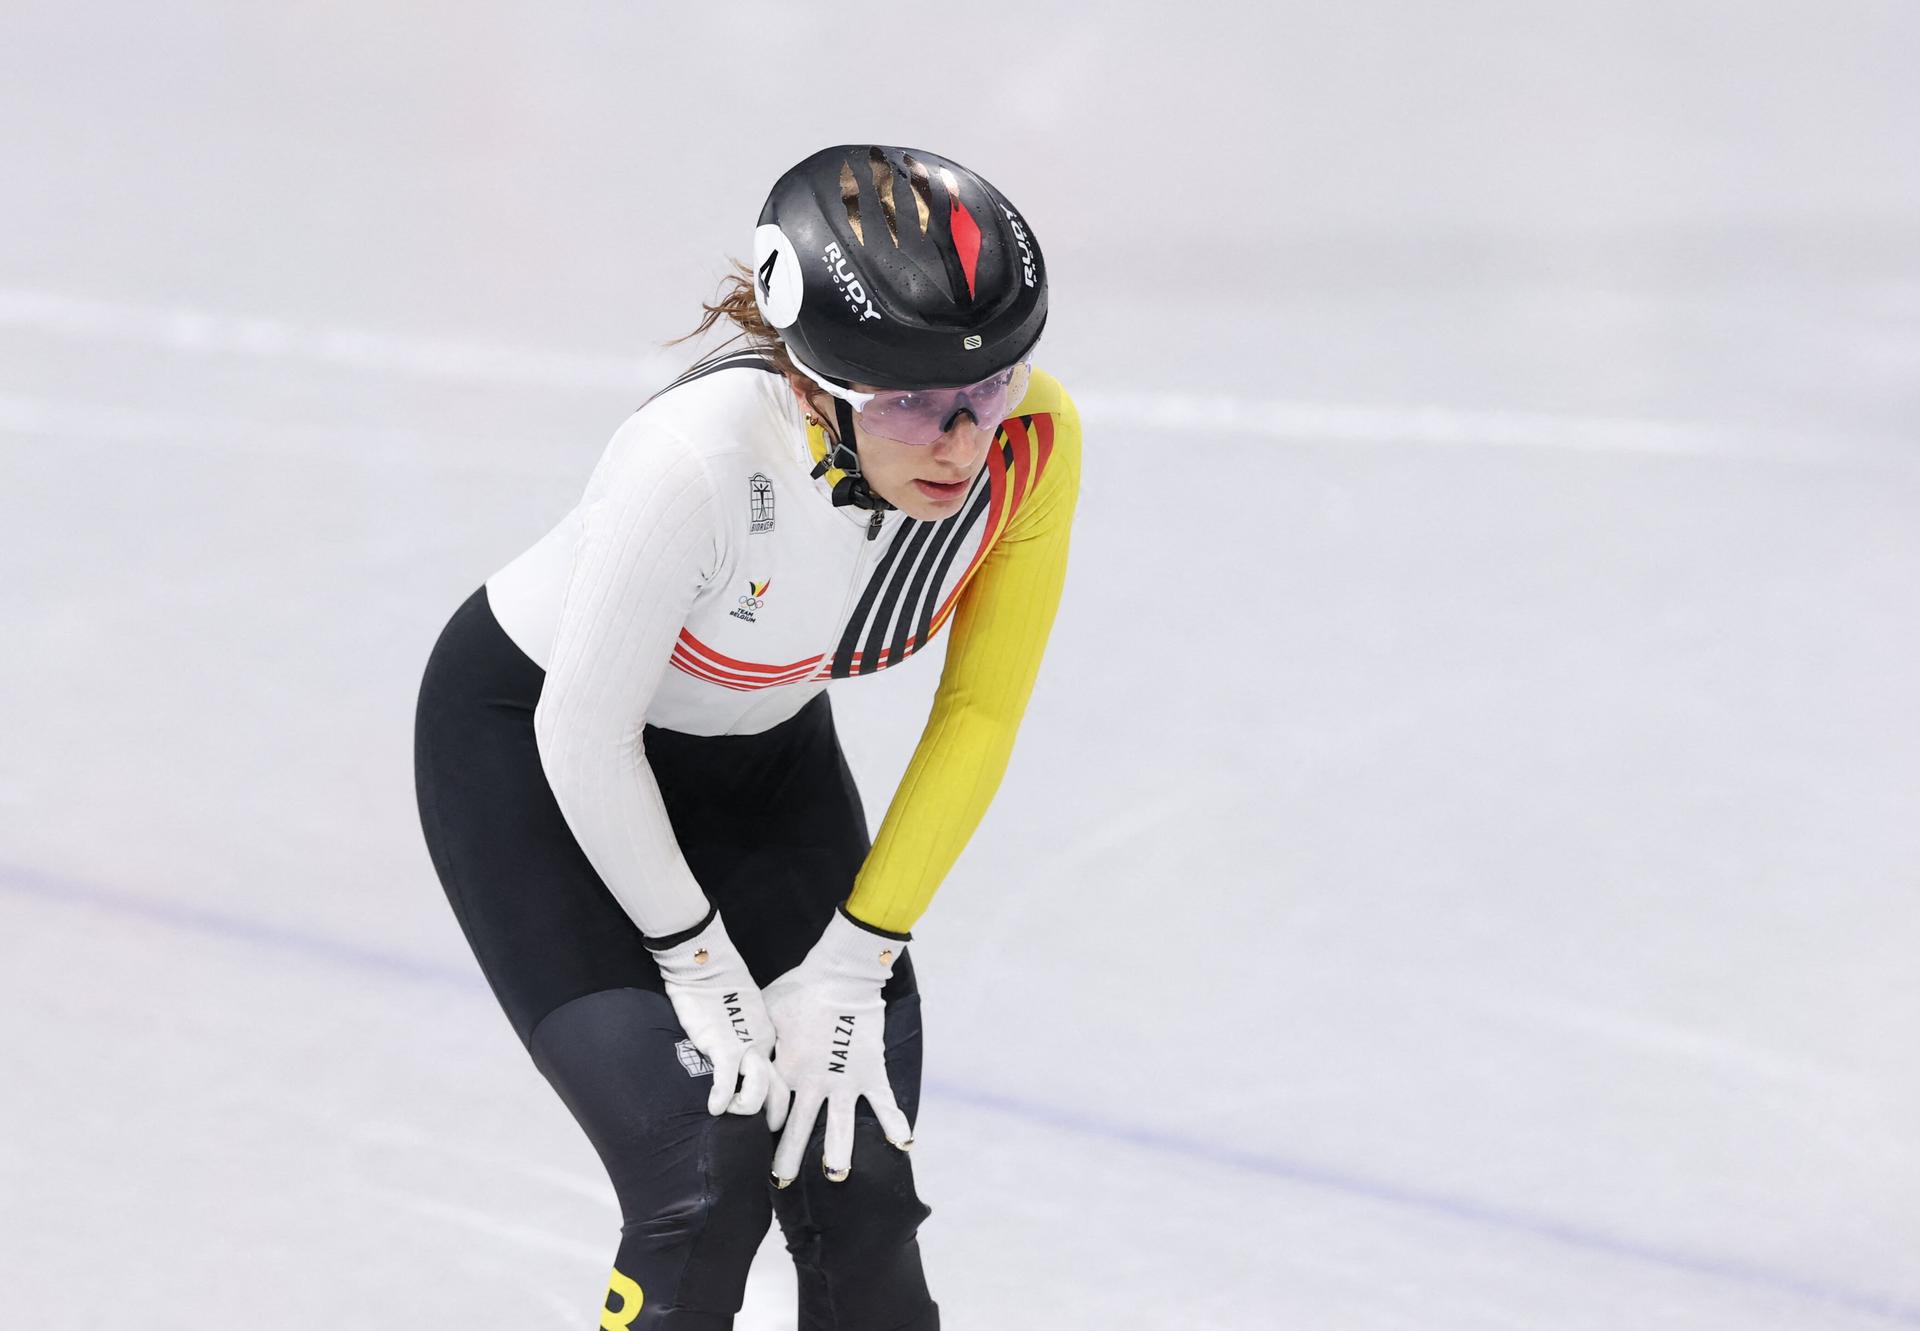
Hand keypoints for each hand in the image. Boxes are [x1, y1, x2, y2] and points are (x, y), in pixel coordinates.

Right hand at [649, 909, 788, 1119]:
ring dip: (746, 1110)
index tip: (771, 1118)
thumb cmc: (720, 988)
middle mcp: (765, 1045)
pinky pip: (726, 1082)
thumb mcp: (743, 1016)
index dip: (780, 1101)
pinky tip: (714, 1109)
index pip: (784, 1077)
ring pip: (759, 1091)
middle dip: (774, 1118)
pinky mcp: (723, 1045)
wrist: (706, 964)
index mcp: (771, 1038)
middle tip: (763, 1135)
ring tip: (731, 1115)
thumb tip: (739, 1059)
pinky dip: (722, 1099)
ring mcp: (746, 1046)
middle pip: (782, 1091)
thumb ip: (746, 1037)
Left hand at [765, 908, 913, 1184]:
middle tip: (779, 1185)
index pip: (771, 1109)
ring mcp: (844, 1080)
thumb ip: (760, 1038)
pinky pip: (884, 1102)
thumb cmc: (798, 990)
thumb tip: (741, 1050)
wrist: (838, 975)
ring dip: (837, 1152)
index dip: (763, 1131)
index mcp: (786, 1069)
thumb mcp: (767, 1015)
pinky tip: (904, 1146)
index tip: (755, 1151)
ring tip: (836, 1176)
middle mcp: (813, 1082)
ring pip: (840, 1125)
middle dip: (788, 1158)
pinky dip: (896, 1122)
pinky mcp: (870, 1071)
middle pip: (798, 1128)